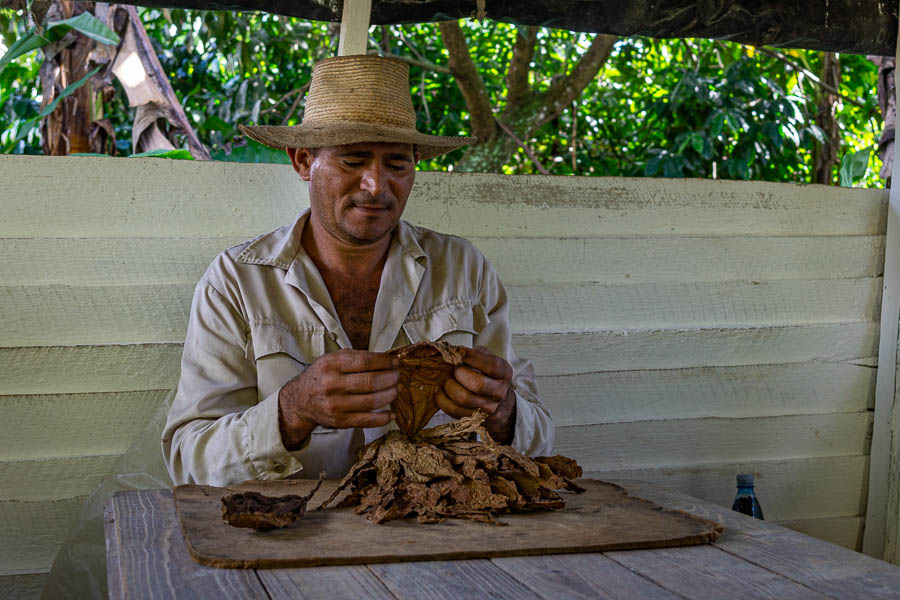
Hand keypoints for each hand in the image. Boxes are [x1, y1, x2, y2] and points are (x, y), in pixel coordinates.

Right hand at [278, 349, 397, 449]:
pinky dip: (383, 418)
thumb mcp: (332, 359)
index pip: (365, 361)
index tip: (396, 363)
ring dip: (390, 395)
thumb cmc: (321, 377)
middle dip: (390, 378)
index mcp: (331, 364)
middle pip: (371, 381)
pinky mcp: (340, 421)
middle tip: (397, 377)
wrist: (299, 401)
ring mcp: (336, 404)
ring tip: (396, 390)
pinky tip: (391, 413)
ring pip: (372, 400)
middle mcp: (332, 384)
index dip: (385, 362)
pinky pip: (367, 420)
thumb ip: (356, 357)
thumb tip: (387, 360)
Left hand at [435, 346, 516, 443]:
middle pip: (477, 384)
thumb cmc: (488, 375)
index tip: (459, 352)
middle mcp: (499, 392)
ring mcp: (488, 408)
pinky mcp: (474, 419)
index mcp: (504, 373)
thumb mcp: (488, 360)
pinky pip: (453, 410)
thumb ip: (474, 353)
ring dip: (449, 386)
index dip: (472, 357)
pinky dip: (442, 399)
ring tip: (446, 380)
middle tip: (454, 369)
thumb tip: (452, 351)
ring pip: (463, 398)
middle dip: (460, 374)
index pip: (491, 366)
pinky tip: (441, 391)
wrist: (499, 402)